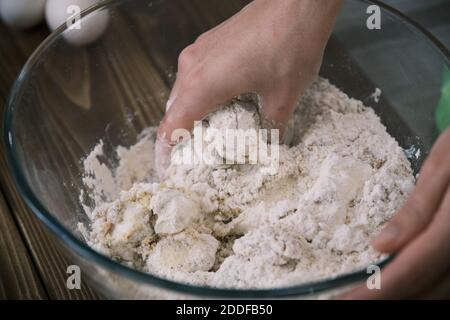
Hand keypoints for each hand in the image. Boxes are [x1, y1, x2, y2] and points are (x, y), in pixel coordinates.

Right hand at [155, 0, 341, 176]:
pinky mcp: (208, 43)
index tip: (168, 169)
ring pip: (182, 92)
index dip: (166, 152)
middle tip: (195, 156)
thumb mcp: (283, 98)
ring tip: (209, 133)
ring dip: (190, 114)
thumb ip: (272, 127)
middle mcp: (192, 68)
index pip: (171, 126)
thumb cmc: (289, 46)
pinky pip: (193, 76)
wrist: (297, 2)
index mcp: (202, 86)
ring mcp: (198, 52)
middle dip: (180, 135)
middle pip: (173, 110)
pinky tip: (220, 102)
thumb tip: (270, 144)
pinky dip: (199, 95)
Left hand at [344, 127, 449, 298]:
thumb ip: (417, 209)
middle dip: (388, 299)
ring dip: (406, 297)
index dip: (380, 289)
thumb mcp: (443, 166)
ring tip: (367, 297)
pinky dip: (425, 287)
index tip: (346, 299)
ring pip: (443, 291)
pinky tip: (401, 286)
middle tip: (348, 300)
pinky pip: (449, 280)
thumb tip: (381, 246)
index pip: (414, 267)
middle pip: (430, 289)